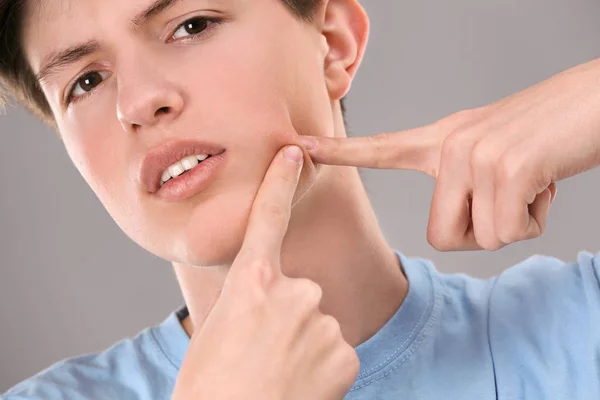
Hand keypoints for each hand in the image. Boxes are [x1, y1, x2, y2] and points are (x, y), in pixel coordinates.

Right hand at [171, 145, 358, 399]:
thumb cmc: (209, 387)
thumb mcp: (216, 331)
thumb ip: (249, 302)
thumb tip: (267, 301)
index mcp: (251, 282)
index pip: (268, 220)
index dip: (279, 183)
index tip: (291, 152)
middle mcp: (292, 292)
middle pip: (301, 293)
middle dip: (288, 319)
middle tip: (263, 356)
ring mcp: (322, 322)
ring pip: (319, 326)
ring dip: (305, 349)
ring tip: (278, 378)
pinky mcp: (345, 354)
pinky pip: (337, 353)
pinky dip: (323, 371)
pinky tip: (300, 389)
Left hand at [301, 59, 599, 250]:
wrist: (591, 105)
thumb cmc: (542, 135)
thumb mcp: (489, 154)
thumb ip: (462, 185)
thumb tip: (462, 230)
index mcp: (440, 142)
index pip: (381, 148)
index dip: (341, 153)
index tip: (301, 147)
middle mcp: (449, 147)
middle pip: (440, 236)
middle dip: (479, 231)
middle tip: (509, 197)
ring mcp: (474, 157)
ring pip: (480, 238)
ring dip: (514, 222)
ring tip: (531, 182)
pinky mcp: (504, 169)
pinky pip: (508, 232)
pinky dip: (534, 220)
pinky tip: (544, 183)